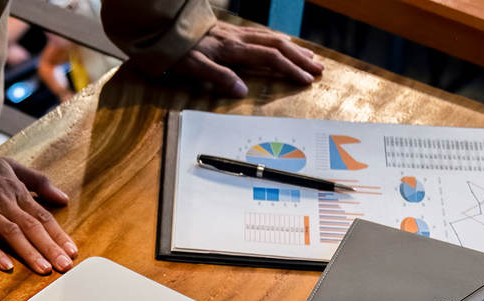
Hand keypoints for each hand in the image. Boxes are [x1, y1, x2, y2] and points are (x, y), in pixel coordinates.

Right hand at [0, 158, 76, 275]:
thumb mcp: (14, 168)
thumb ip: (39, 182)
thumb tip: (63, 198)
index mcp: (17, 192)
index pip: (43, 216)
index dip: (58, 235)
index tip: (72, 252)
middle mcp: (4, 202)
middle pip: (31, 227)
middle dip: (50, 247)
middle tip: (64, 265)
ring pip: (11, 233)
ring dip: (29, 252)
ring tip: (44, 269)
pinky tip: (7, 266)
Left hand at [172, 22, 323, 97]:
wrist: (165, 26)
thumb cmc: (177, 50)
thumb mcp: (193, 67)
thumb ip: (218, 78)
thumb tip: (242, 91)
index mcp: (233, 49)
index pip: (270, 59)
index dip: (290, 69)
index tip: (306, 80)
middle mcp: (239, 38)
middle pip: (278, 46)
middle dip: (300, 58)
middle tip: (319, 69)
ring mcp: (236, 33)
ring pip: (272, 38)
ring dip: (293, 48)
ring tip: (310, 57)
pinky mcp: (231, 31)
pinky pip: (262, 34)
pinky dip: (278, 41)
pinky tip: (283, 44)